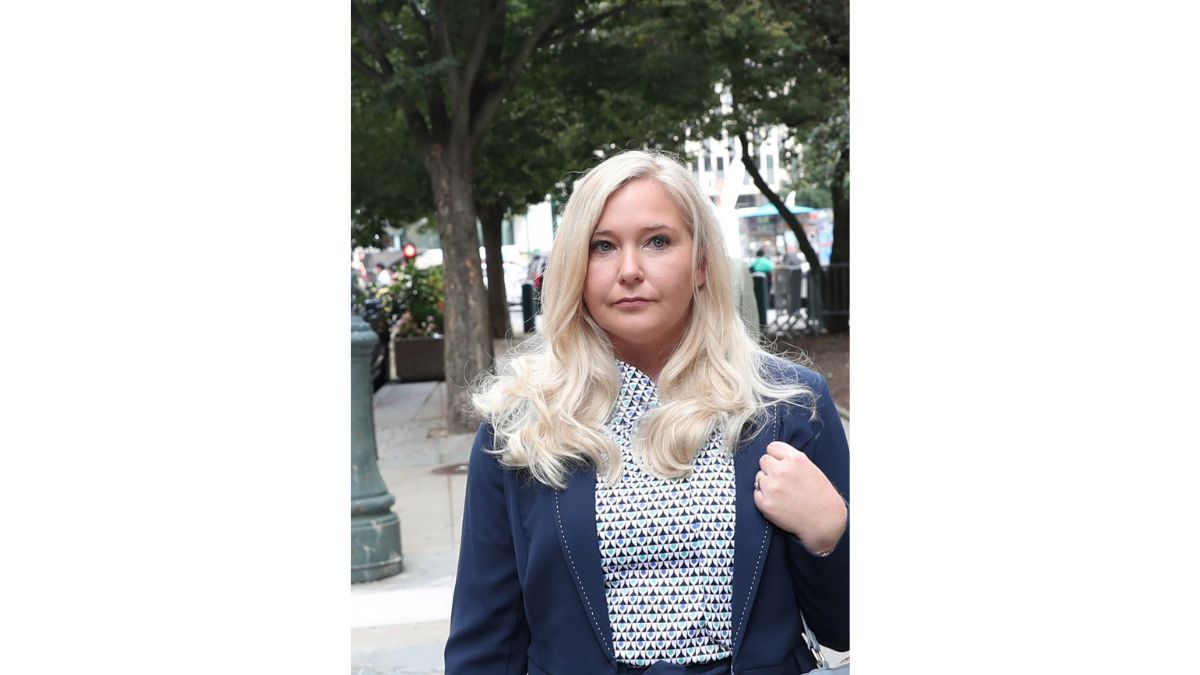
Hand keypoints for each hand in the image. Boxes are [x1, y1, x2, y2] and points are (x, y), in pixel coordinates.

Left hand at [754, 441, 847, 555]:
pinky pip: (756, 492)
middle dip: (770, 468)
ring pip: (758, 477)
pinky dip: (763, 497)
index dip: (776, 456)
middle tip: (781, 480)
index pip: (772, 447)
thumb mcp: (810, 468)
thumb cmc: (820, 496)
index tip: (780, 463)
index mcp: (795, 459)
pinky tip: (778, 502)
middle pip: (763, 460)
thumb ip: (791, 460)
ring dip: (766, 483)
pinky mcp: (765, 503)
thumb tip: (773, 457)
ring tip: (782, 493)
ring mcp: (771, 487)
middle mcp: (781, 470)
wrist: (824, 521)